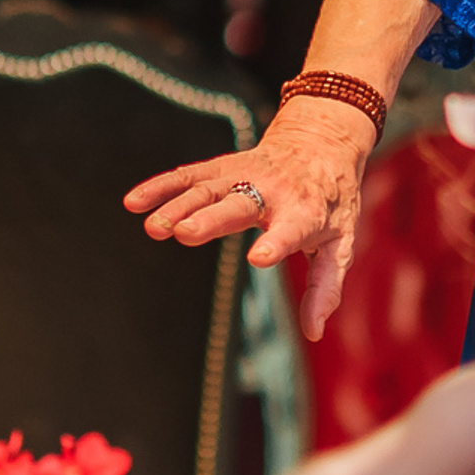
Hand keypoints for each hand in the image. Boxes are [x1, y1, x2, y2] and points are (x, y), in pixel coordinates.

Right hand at [123, 99, 372, 339]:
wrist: (322, 142)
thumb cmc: (331, 202)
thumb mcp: (340, 244)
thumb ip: (325, 288)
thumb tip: (314, 332)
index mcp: (306, 213)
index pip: (292, 230)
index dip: (277, 243)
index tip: (259, 258)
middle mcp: (274, 191)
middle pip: (240, 205)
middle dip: (213, 218)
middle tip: (186, 233)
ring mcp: (245, 175)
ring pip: (208, 189)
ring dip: (178, 205)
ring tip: (153, 227)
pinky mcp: (224, 167)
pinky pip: (189, 175)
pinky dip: (161, 186)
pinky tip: (133, 202)